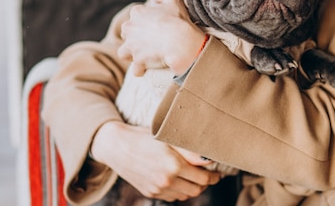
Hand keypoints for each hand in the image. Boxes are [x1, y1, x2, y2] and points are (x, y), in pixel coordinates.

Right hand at [91, 121, 219, 201]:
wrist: (117, 146)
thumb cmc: (144, 137)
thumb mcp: (168, 138)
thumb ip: (190, 151)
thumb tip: (209, 160)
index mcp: (174, 165)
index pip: (203, 178)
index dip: (214, 176)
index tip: (217, 172)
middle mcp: (167, 180)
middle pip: (197, 190)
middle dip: (205, 183)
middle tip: (208, 175)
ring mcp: (158, 189)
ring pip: (185, 196)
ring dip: (192, 188)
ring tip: (194, 177)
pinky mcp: (150, 192)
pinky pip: (172, 197)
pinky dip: (179, 191)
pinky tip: (179, 180)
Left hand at [118, 0, 206, 75]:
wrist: (180, 41)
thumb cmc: (177, 20)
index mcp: (137, 13)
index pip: (135, 16)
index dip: (144, 21)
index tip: (154, 25)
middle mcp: (130, 28)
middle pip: (127, 33)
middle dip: (134, 38)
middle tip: (149, 41)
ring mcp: (132, 45)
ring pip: (123, 52)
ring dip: (131, 54)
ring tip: (142, 56)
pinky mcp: (137, 60)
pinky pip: (135, 69)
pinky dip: (139, 70)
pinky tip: (146, 69)